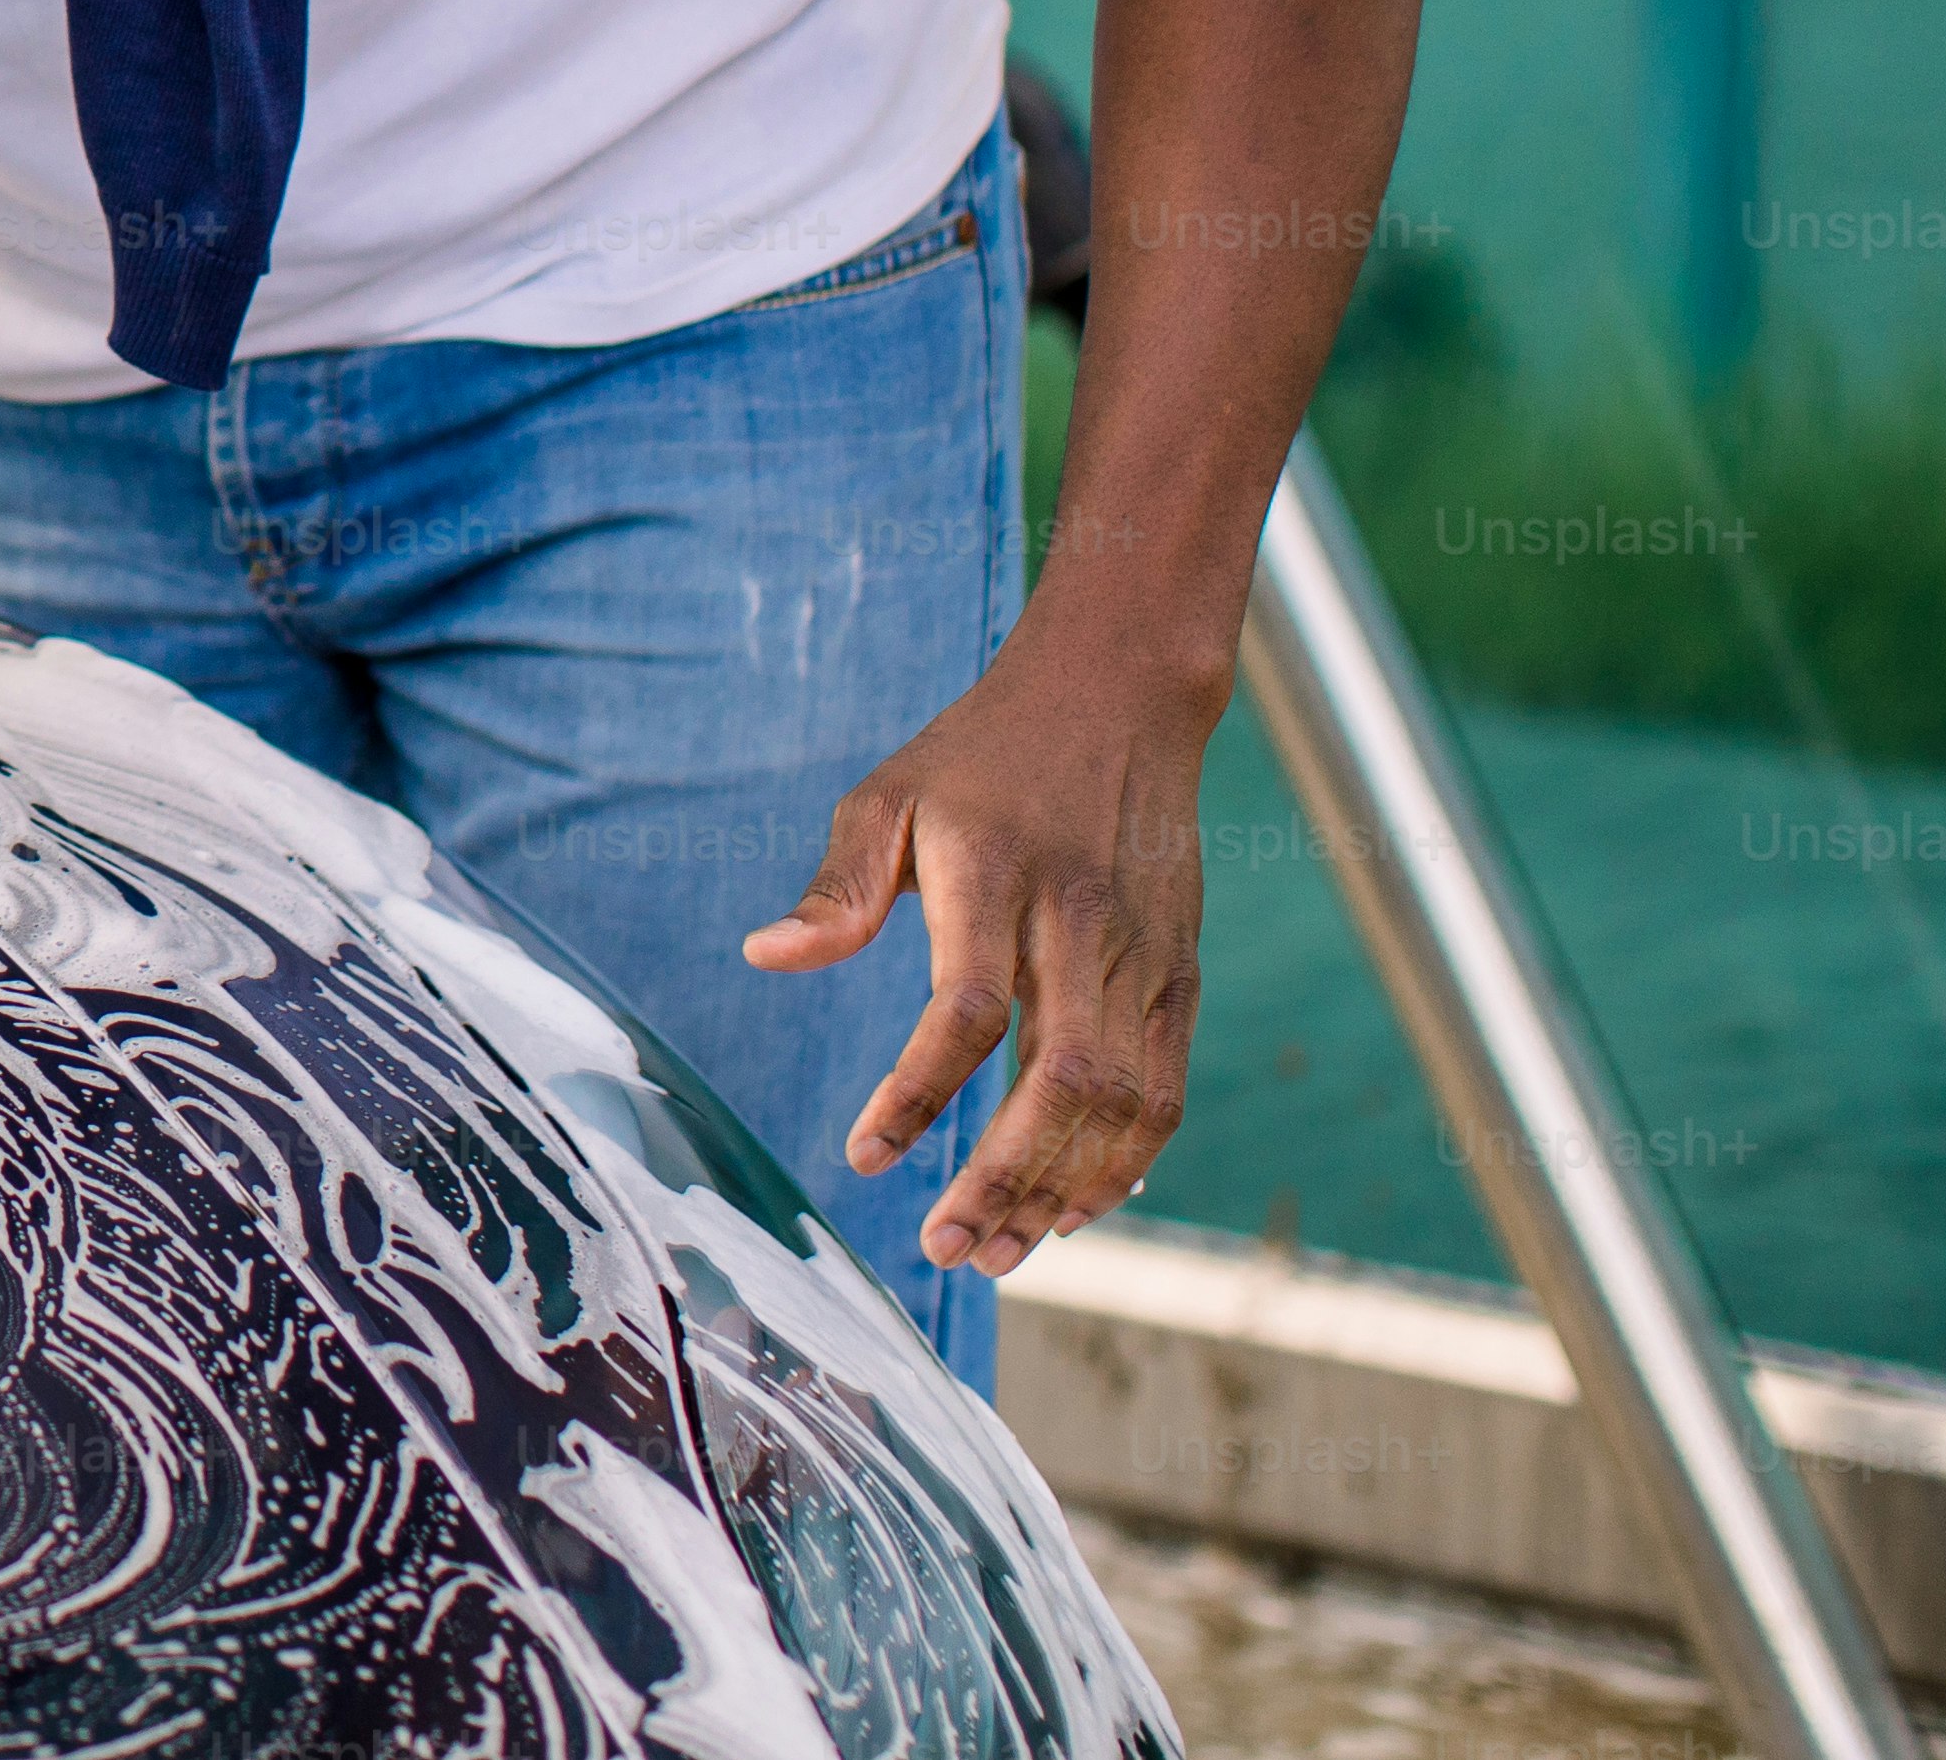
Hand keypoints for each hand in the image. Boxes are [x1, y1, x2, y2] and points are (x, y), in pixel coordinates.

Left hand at [741, 622, 1223, 1275]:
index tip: (865, 1155)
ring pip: (1123, 1098)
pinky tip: (1077, 1204)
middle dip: (1006, 1178)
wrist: (1118, 697)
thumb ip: (837, 887)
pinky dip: (1128, 1158)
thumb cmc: (981, 754)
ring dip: (1066, 1187)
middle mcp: (1081, 921)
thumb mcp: (888, 795)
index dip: (918, 1092)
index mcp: (997, 875)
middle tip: (946, 1247)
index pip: (968, 1008)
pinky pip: (1166, 1085)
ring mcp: (1143, 953)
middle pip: (1062, 1076)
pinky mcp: (1180, 972)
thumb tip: (764, 956)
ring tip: (1001, 1249)